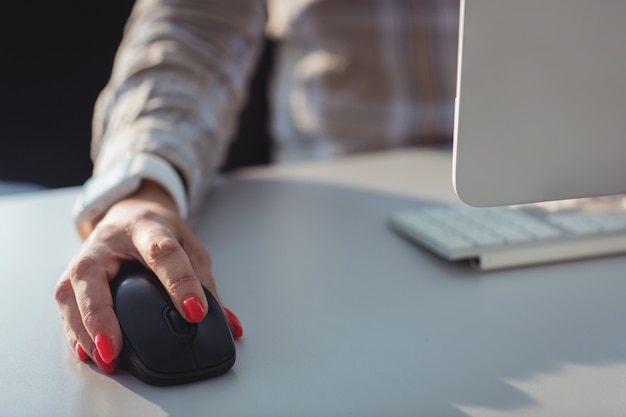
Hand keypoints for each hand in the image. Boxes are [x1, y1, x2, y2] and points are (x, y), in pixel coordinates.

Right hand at [55, 180, 241, 373]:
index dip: (180, 283)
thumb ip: (206, 285)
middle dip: (101, 315)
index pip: (164, 253)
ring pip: (70, 292)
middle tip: (115, 348)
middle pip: (93, 274)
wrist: (130, 213)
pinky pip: (65, 305)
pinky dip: (74, 332)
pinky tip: (87, 352)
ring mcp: (84, 257)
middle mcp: (109, 242)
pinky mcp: (72, 275)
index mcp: (149, 228)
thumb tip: (229, 326)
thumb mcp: (191, 248)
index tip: (194, 312)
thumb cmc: (162, 232)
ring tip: (104, 358)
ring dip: (83, 331)